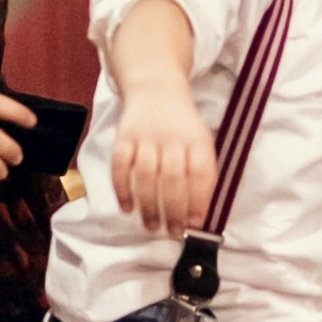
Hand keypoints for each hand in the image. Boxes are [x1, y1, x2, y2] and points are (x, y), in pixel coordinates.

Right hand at [110, 82, 218, 234]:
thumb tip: (198, 216)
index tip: (195, 224)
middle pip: (173, 178)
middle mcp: (172, 137)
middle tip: (173, 232)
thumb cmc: (182, 126)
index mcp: (197, 140)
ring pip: (146, 175)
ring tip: (152, 225)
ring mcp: (146, 136)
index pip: (201, 173)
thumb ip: (202, 173)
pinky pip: (120, 165)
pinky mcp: (124, 136)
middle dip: (173, 210)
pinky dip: (122, 188)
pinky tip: (127, 207)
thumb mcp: (200, 141)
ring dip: (148, 205)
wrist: (156, 89)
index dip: (199, 201)